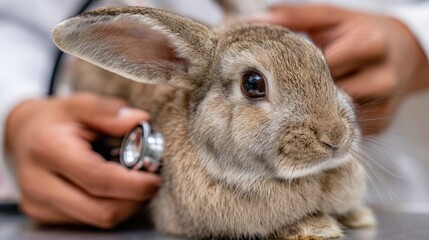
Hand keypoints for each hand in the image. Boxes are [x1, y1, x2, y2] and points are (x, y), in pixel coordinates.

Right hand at [5, 92, 160, 227]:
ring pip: (97, 219)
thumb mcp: (80, 103)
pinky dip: (108, 206)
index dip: (133, 184)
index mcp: (49, 151)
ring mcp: (39, 204)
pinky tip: (113, 188)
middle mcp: (39, 183)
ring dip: (124, 204)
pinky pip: (88, 220)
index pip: (97, 179)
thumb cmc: (55, 120)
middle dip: (134, 199)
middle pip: (100, 210)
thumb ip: (108, 111)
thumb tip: (139, 120)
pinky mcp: (43, 215)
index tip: (154, 178)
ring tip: (132, 181)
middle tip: (150, 181)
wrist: (22, 135)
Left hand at [254, 5, 428, 134]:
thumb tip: (257, 21)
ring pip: (334, 116)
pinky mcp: (383, 123)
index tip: (278, 75)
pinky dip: (332, 122)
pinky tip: (323, 113)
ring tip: (304, 101)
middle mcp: (381, 77)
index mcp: (369, 44)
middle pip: (327, 94)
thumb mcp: (332, 18)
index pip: (320, 66)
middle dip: (305, 92)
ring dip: (316, 110)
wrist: (405, 52)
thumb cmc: (361, 32)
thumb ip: (295, 17)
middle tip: (286, 90)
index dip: (297, 71)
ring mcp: (384, 103)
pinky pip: (346, 128)